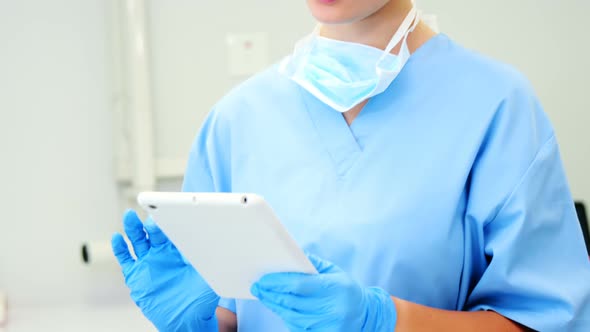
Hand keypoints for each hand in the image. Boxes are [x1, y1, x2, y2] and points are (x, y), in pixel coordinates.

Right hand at [112, 210, 219, 330]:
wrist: (186, 320)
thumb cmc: (200, 299)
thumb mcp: (209, 278)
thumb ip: (210, 263)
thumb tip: (218, 247)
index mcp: (180, 251)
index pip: (173, 232)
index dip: (170, 224)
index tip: (170, 215)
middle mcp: (162, 253)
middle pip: (153, 233)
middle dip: (150, 223)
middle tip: (150, 217)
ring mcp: (148, 263)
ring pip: (138, 241)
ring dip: (133, 228)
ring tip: (129, 217)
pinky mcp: (136, 275)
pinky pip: (126, 259)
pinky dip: (120, 248)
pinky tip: (117, 238)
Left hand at [251, 254, 396, 330]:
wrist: (365, 315)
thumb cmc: (345, 289)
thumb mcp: (334, 272)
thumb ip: (313, 263)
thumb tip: (292, 252)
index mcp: (334, 287)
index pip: (299, 285)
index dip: (278, 282)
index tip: (263, 279)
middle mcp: (331, 308)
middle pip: (292, 302)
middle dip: (271, 294)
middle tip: (257, 287)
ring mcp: (327, 324)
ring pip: (291, 316)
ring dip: (274, 305)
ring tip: (263, 296)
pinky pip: (297, 327)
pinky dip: (285, 317)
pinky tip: (277, 307)